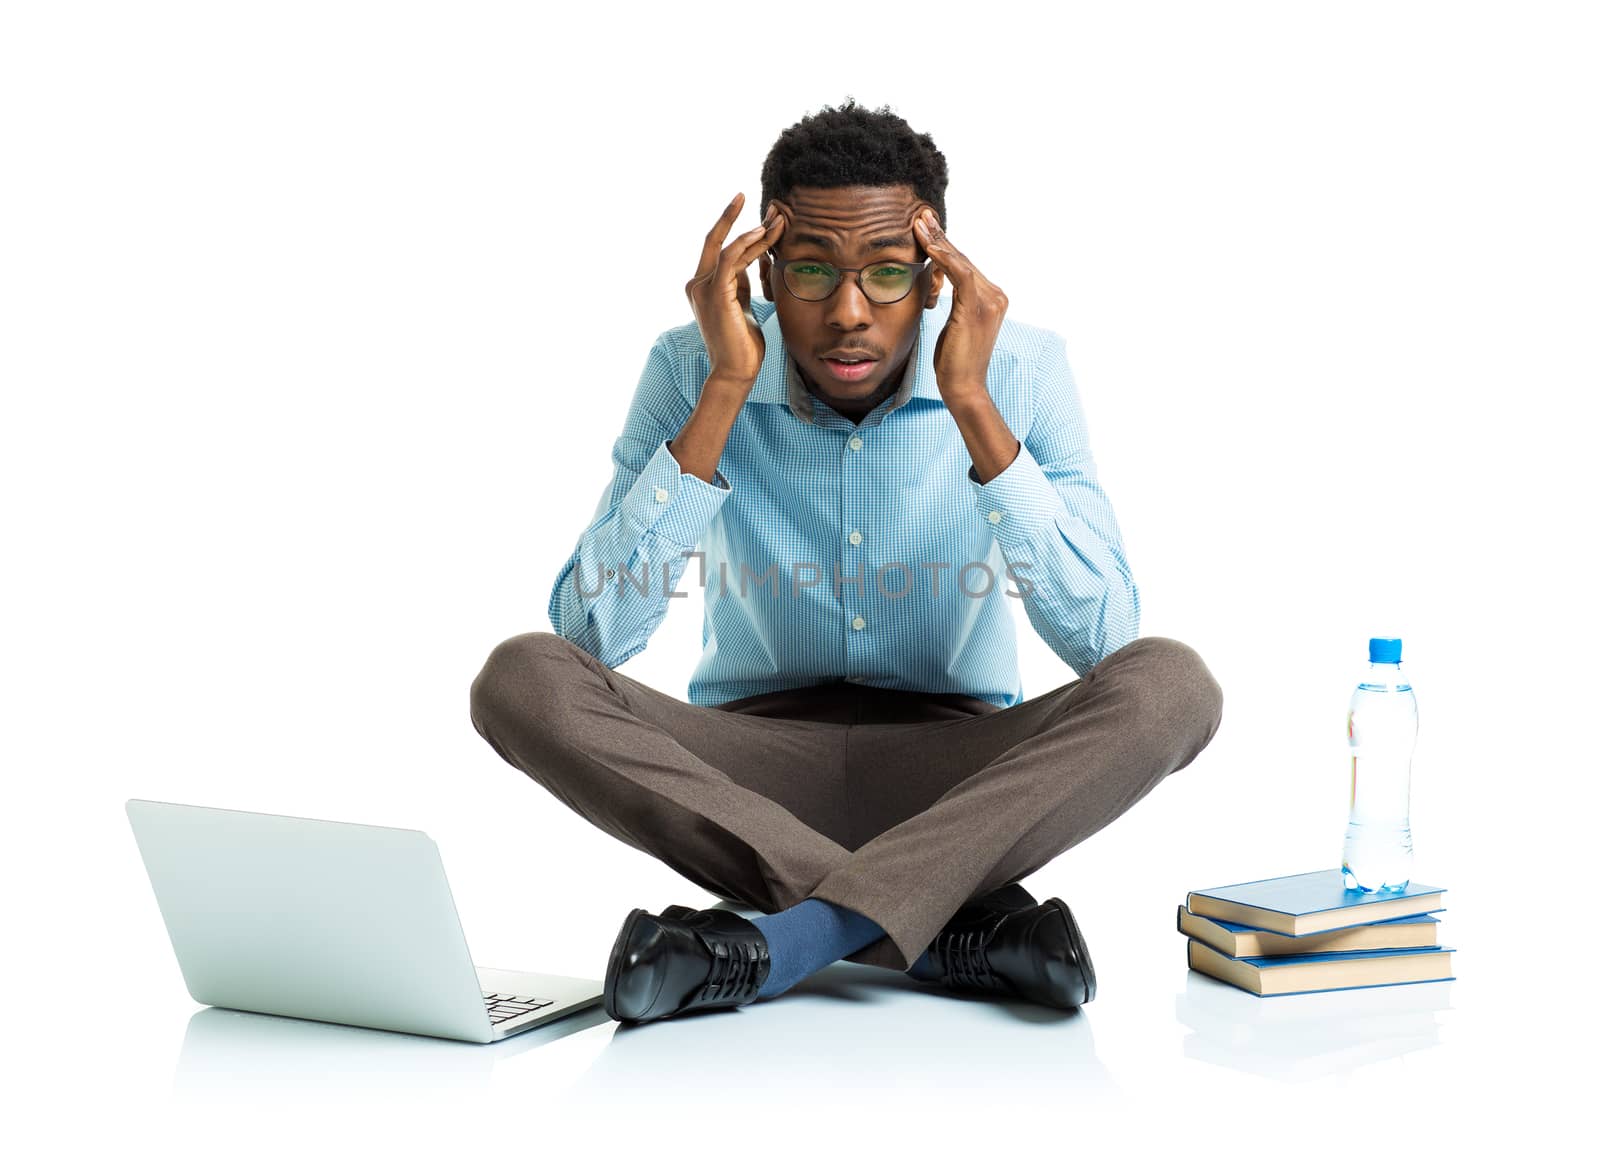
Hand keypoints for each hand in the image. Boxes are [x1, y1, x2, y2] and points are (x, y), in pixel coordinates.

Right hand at [684, 192, 785, 386]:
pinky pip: (730, 259)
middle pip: (718, 240)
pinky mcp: (714, 293)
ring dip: (756, 232)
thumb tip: (754, 261)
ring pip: (729, 247)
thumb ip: (741, 283)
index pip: (717, 247)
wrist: (735, 371)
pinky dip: (747, 244)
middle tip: (769, 204)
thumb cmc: (743, 345)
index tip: (753, 208)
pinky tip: (764, 235)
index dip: (733, 225)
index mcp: (704, 286)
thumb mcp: (743, 306)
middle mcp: (697, 284)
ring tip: (779, 221)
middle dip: (739, 217)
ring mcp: (702, 288)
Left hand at [913, 208, 1007, 398]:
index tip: (925, 228)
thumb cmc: (954, 361)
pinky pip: (960, 274)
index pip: (965, 265)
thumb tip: (935, 286)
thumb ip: (953, 303)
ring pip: (961, 262)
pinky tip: (927, 247)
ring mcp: (989, 301)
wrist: (964, 387)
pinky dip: (944, 258)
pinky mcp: (976, 308)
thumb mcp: (954, 325)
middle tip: (920, 216)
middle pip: (963, 258)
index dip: (945, 245)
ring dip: (938, 241)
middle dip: (940, 236)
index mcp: (992, 298)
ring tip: (918, 225)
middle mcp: (995, 296)